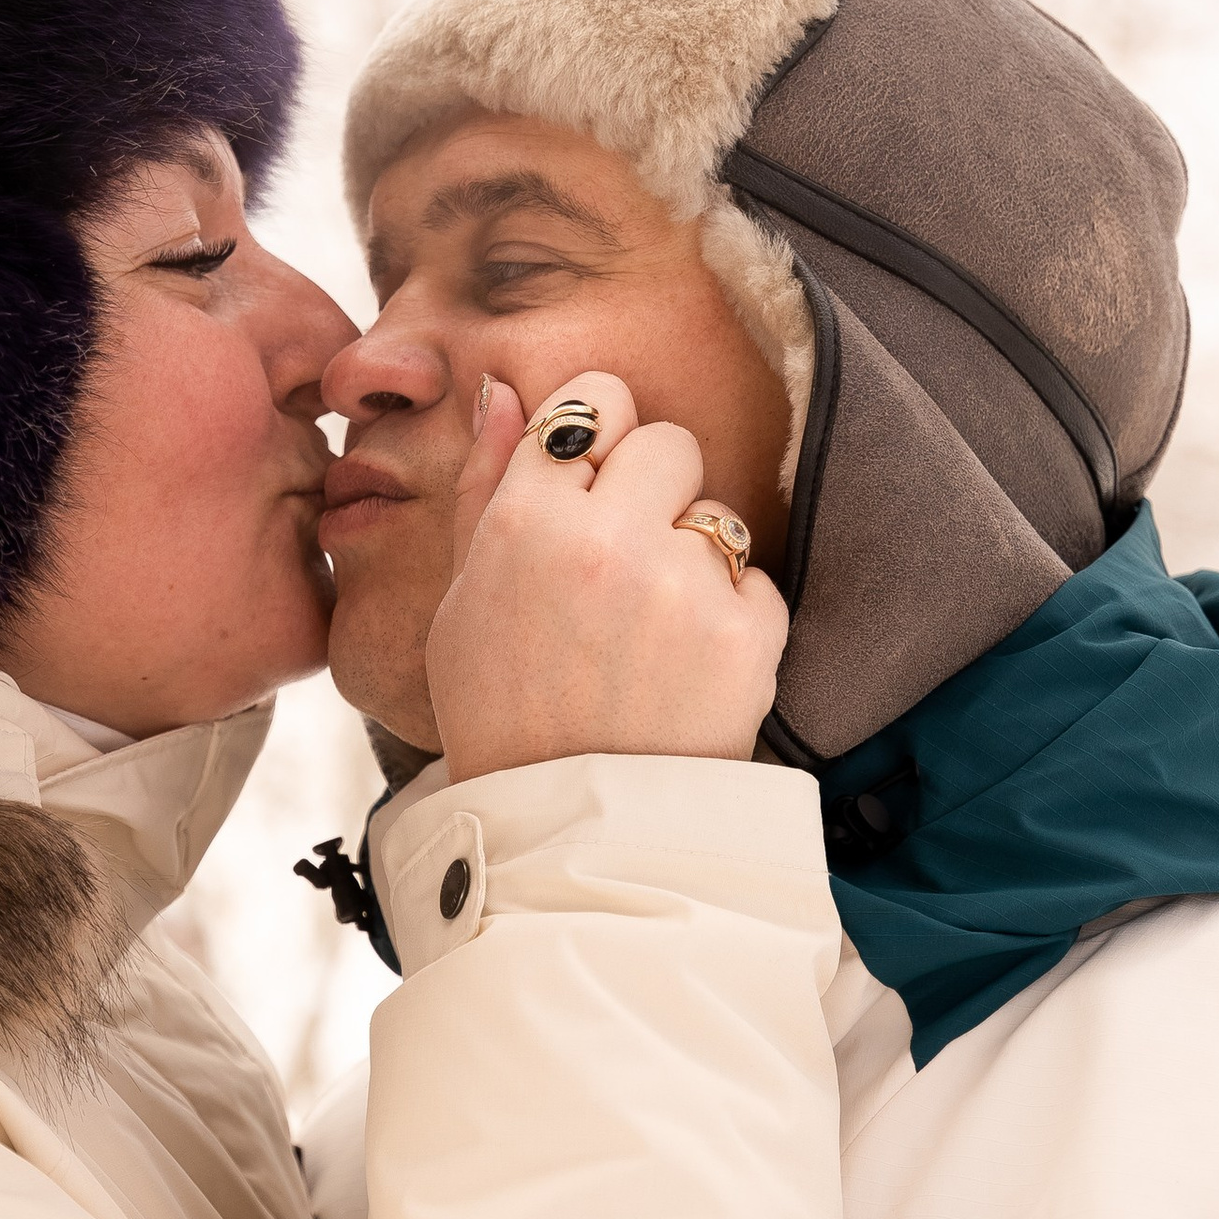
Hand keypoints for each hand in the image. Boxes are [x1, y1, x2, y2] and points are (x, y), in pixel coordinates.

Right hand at [426, 371, 789, 778]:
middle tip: (625, 565)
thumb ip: (485, 484)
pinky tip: (685, 668)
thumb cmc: (502, 711)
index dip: (599, 434)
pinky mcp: (745, 635)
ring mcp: (681, 585)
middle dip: (654, 490)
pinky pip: (757, 581)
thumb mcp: (460, 599)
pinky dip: (731, 620)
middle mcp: (606, 538)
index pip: (593, 399)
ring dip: (693, 558)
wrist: (567, 828)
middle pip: (669, 441)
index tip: (595, 477)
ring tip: (650, 631)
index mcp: (526, 520)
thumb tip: (503, 391)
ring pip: (716, 513)